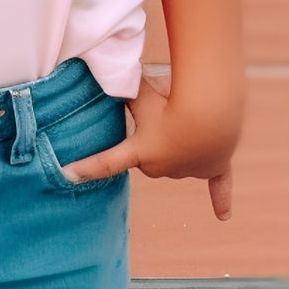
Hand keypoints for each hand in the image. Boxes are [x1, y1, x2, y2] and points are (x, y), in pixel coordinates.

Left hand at [60, 68, 236, 221]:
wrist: (209, 113)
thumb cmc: (172, 100)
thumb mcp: (143, 90)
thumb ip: (126, 86)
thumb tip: (108, 72)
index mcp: (141, 153)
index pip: (106, 162)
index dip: (85, 169)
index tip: (65, 176)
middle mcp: (161, 169)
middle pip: (154, 150)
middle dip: (158, 130)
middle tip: (168, 103)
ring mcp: (189, 170)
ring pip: (183, 153)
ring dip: (186, 133)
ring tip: (193, 107)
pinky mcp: (214, 167)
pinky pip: (218, 186)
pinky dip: (220, 200)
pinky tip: (223, 216)